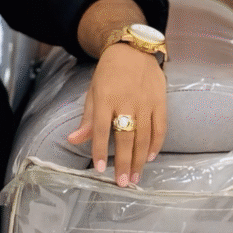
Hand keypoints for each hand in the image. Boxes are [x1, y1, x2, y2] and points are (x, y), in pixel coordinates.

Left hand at [66, 43, 166, 185]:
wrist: (133, 49)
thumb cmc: (108, 73)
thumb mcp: (93, 92)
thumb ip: (87, 119)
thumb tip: (72, 140)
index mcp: (105, 98)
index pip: (101, 129)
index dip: (99, 149)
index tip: (99, 169)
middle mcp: (126, 101)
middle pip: (125, 137)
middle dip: (123, 162)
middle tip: (122, 183)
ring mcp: (145, 102)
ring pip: (144, 136)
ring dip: (139, 159)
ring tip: (134, 177)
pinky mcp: (160, 101)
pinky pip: (160, 127)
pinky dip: (156, 144)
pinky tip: (149, 157)